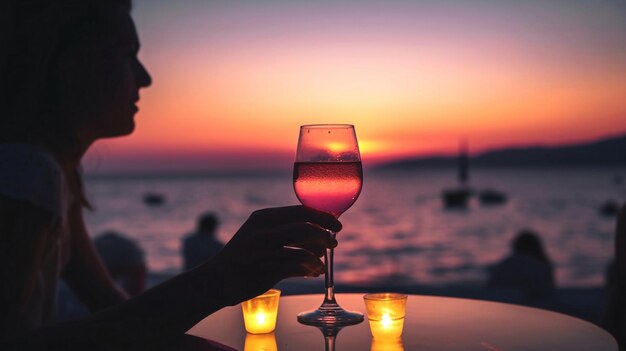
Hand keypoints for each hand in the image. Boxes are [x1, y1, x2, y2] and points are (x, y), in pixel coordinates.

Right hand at [206, 205, 339, 303]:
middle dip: (324, 236)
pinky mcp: (264, 272)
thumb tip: (321, 233)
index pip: (301, 210)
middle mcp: (262, 231)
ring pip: (302, 250)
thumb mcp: (260, 235)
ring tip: (322, 263)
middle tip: (334, 244)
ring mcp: (262, 252)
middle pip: (304, 228)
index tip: (337, 226)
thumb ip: (286, 230)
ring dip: (319, 257)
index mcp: (263, 217)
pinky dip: (310, 270)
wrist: (216, 280)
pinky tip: (314, 272)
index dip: (324, 217)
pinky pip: (297, 269)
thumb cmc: (244, 256)